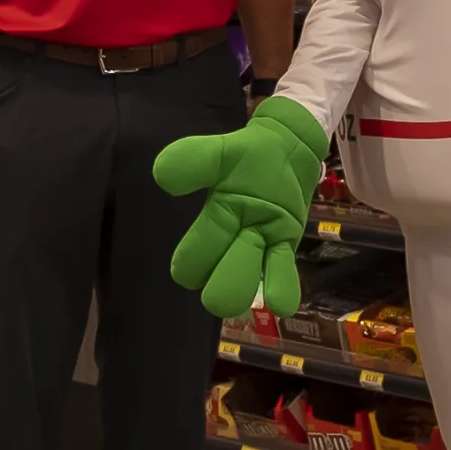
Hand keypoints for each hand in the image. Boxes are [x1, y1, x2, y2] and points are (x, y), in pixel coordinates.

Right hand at [153, 96, 328, 317]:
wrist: (288, 147)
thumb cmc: (249, 153)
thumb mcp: (219, 151)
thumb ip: (193, 161)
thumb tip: (163, 177)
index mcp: (212, 223)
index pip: (189, 267)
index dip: (195, 262)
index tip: (215, 231)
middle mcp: (233, 243)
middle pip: (217, 289)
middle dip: (226, 280)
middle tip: (248, 239)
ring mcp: (262, 248)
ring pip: (249, 288)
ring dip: (251, 284)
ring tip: (265, 251)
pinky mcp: (287, 245)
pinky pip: (282, 276)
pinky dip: (281, 291)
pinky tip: (281, 302)